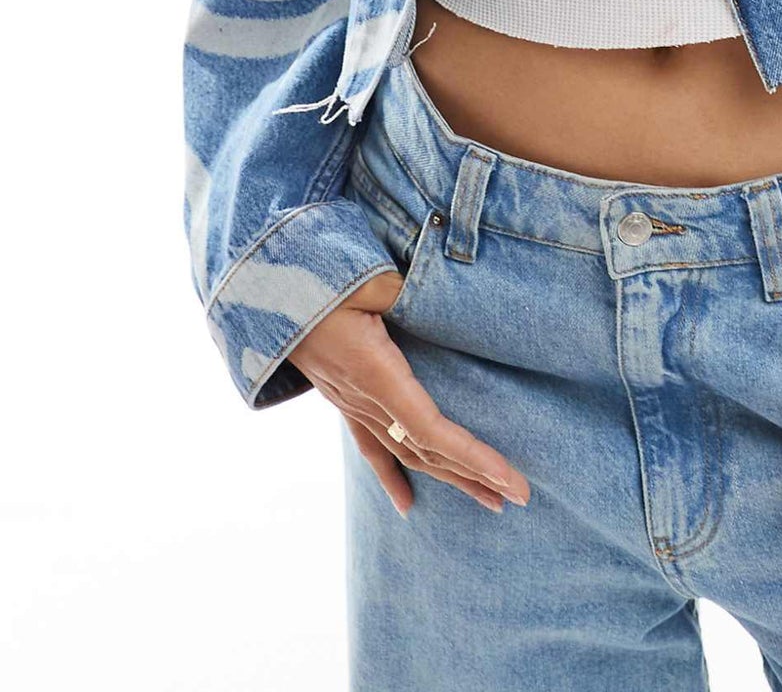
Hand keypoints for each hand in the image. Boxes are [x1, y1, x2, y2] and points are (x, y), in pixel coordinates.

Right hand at [290, 271, 531, 519]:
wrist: (262, 287)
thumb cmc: (318, 275)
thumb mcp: (367, 277)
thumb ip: (406, 289)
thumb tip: (446, 296)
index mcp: (373, 372)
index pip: (431, 430)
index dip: (472, 457)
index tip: (510, 479)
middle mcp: (363, 398)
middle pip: (426, 451)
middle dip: (474, 475)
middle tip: (519, 496)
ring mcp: (351, 401)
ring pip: (405, 452)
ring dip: (448, 476)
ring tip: (489, 499)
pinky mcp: (343, 395)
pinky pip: (372, 445)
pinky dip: (393, 475)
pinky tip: (407, 504)